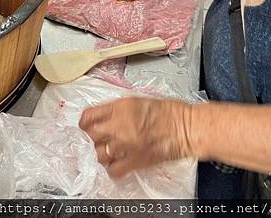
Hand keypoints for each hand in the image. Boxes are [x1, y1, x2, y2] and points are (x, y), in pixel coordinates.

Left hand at [79, 97, 195, 177]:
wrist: (187, 128)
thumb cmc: (169, 112)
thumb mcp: (137, 100)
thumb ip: (117, 108)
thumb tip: (104, 115)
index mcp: (120, 107)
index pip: (89, 115)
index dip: (84, 121)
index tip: (85, 124)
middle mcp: (119, 126)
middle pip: (90, 135)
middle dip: (90, 137)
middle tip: (94, 138)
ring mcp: (126, 145)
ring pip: (98, 154)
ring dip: (100, 153)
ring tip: (106, 151)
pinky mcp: (135, 161)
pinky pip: (113, 170)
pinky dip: (112, 168)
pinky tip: (115, 163)